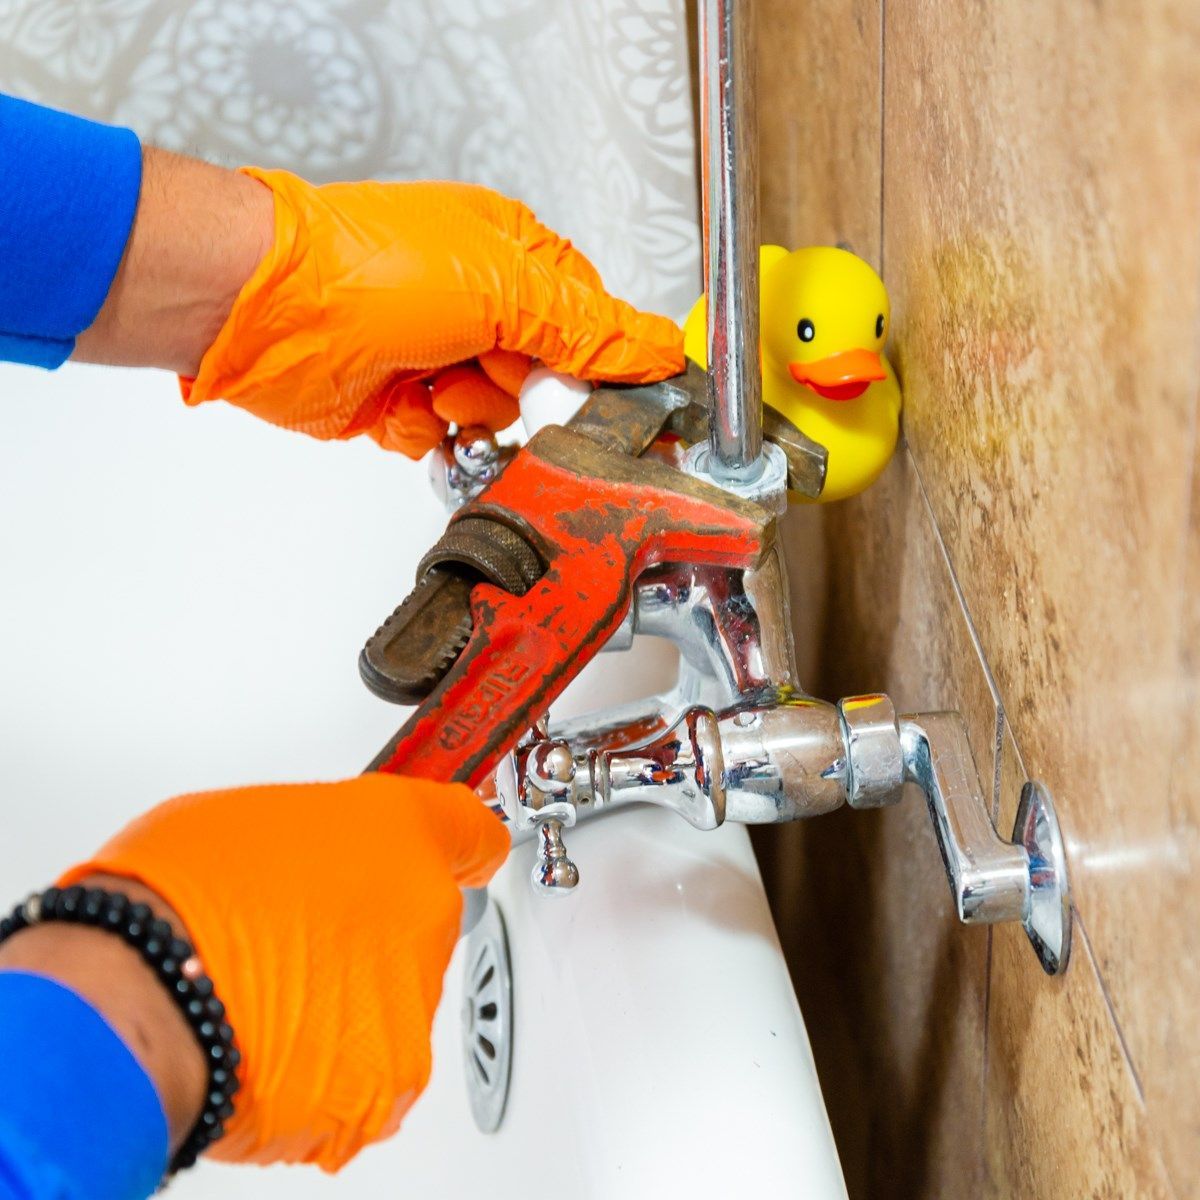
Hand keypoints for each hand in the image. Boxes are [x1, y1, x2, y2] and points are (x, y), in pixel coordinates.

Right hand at [57, 775, 508, 1169]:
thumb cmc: (177, 894)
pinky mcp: (387, 1084)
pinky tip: (270, 1044)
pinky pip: (365, 1073)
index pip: (470, 830)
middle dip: (368, 933)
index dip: (460, 844)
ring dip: (345, 1004)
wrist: (141, 992)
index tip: (464, 852)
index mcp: (399, 832)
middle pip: (416, 924)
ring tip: (265, 996)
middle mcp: (425, 915)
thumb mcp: (250, 817)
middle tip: (293, 938)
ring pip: (389, 1002)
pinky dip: (326, 1070)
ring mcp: (410, 1003)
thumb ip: (315, 841)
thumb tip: (313, 865)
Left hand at [181, 171, 683, 457]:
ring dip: (473, 410)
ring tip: (434, 382)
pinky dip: (436, 435)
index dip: (608, 366)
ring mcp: (446, 357)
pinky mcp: (410, 404)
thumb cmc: (366, 268)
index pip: (595, 323)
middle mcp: (484, 307)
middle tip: (496, 372)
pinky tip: (409, 405)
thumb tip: (659, 349)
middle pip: (552, 381)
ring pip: (505, 418)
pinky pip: (455, 443)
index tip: (614, 401)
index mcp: (517, 256)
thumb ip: (588, 329)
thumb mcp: (503, 287)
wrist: (268, 314)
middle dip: (527, 390)